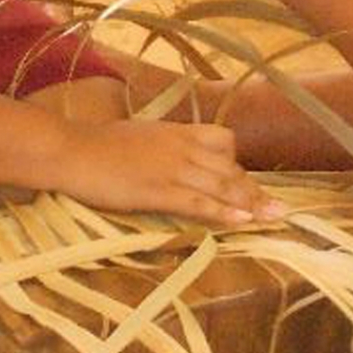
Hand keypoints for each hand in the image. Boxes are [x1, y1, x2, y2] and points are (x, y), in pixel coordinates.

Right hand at [59, 119, 285, 226]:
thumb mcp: (137, 136)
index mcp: (175, 131)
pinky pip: (200, 203)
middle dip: (255, 190)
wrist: (72, 150)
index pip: (222, 141)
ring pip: (222, 185)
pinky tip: (244, 221)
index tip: (251, 184)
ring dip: (252, 203)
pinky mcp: (159, 191)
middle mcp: (181, 147)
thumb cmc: (97, 145)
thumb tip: (166, 155)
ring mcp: (172, 169)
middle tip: (280, 208)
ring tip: (275, 217)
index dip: (238, 165)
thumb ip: (159, 145)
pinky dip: (225, 212)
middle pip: (229, 168)